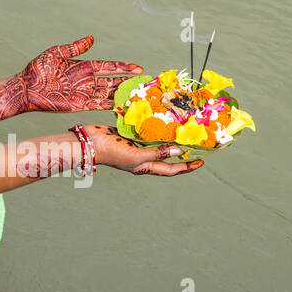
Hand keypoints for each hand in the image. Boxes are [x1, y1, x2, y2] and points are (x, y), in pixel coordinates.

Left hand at [0, 35, 142, 117]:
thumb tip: (92, 38)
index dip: (123, 67)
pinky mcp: (78, 105)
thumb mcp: (56, 53)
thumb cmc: (37, 69)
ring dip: (121, 94)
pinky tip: (122, 106)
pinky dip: (109, 106)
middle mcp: (86, 81)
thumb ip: (75, 47)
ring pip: (107, 93)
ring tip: (138, 95)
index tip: (138, 68)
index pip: (108, 66)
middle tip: (144, 83)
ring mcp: (83, 94)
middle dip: (127, 82)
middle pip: (112, 81)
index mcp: (83, 66)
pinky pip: (97, 105)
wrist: (25, 88)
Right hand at [80, 124, 204, 175]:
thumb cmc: (112, 153)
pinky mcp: (130, 136)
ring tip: (183, 133)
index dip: (186, 167)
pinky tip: (163, 121)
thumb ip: (157, 153)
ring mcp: (136, 147)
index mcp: (145, 167)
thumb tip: (177, 151)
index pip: (171, 170)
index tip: (201, 162)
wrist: (90, 143)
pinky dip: (156, 129)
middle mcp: (143, 158)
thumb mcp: (137, 156)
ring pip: (158, 145)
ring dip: (169, 140)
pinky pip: (147, 134)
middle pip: (166, 158)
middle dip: (181, 155)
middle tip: (195, 147)